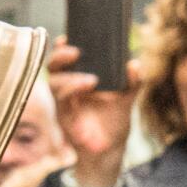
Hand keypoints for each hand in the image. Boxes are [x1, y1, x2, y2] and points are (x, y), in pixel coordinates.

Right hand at [47, 37, 138, 186]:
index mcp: (77, 80)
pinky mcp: (65, 121)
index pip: (64, 60)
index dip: (61, 48)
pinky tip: (87, 98)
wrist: (110, 148)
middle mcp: (66, 90)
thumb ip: (131, 81)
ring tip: (91, 82)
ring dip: (71, 81)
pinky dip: (74, 104)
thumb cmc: (113, 119)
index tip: (66, 38)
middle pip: (53, 69)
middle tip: (76, 53)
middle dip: (60, 58)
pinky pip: (64, 109)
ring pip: (56, 87)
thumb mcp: (126, 97)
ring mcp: (63, 105)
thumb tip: (134, 64)